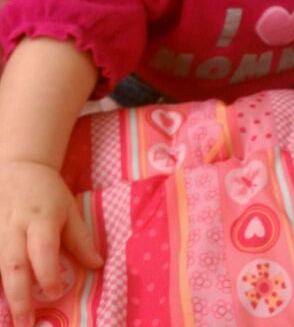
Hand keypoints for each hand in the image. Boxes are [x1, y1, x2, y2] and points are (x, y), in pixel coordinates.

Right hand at [0, 161, 102, 326]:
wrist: (19, 169)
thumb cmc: (48, 193)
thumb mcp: (69, 209)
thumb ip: (80, 239)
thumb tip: (98, 265)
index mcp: (41, 218)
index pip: (43, 249)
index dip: (47, 273)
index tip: (55, 293)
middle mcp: (15, 225)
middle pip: (13, 264)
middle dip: (18, 296)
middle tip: (25, 324)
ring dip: (2, 294)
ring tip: (11, 320)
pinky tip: (0, 299)